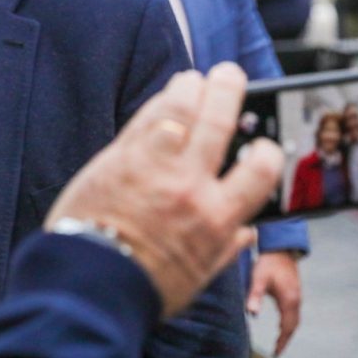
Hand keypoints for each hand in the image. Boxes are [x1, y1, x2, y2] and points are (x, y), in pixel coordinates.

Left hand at [44, 63, 283, 316]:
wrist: (88, 281)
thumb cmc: (143, 284)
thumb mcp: (198, 275)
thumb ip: (224, 248)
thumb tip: (245, 233)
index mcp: (216, 217)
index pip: (261, 170)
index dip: (268, 151)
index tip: (264, 145)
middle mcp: (189, 184)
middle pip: (218, 121)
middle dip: (228, 89)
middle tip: (230, 74)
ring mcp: (152, 166)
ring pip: (178, 109)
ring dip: (189, 87)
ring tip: (193, 79)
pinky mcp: (117, 157)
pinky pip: (143, 119)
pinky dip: (157, 103)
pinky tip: (163, 98)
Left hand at [246, 251, 301, 355]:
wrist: (280, 249)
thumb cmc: (267, 263)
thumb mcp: (258, 279)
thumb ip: (255, 296)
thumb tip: (252, 314)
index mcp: (289, 300)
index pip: (288, 327)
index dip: (282, 341)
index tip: (276, 354)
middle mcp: (296, 300)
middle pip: (293, 326)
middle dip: (285, 339)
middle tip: (277, 352)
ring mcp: (296, 296)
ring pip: (294, 319)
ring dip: (288, 331)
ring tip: (279, 342)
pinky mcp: (293, 292)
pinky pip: (293, 312)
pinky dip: (289, 322)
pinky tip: (282, 325)